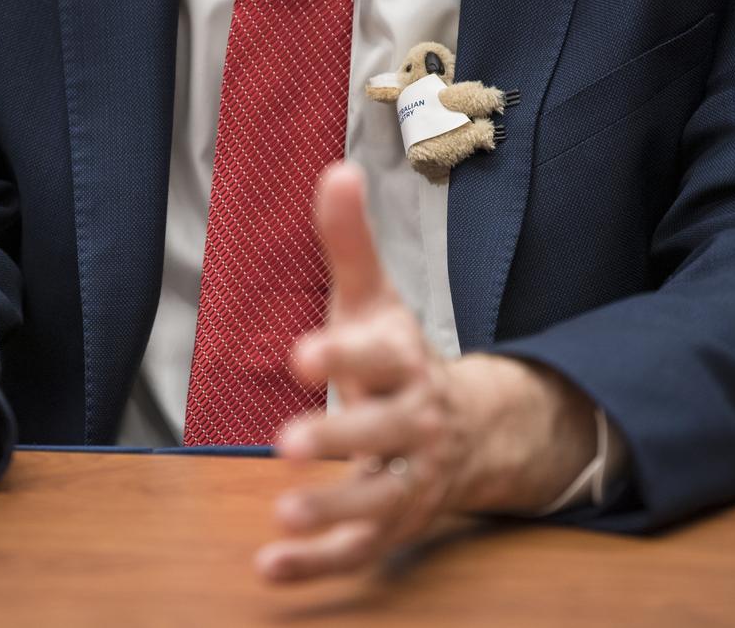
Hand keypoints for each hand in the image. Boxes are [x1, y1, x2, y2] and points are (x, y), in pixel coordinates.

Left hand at [255, 163, 598, 581]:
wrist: (465, 431)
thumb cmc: (398, 360)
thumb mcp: (373, 302)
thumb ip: (348, 244)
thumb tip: (335, 168)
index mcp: (407, 364)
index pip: (381, 357)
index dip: (344, 355)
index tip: (301, 355)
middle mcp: (416, 423)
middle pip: (386, 433)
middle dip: (344, 437)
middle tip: (288, 442)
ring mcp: (410, 480)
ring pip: (380, 501)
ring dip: (335, 510)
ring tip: (284, 513)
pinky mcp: (394, 525)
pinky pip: (361, 551)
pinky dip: (319, 564)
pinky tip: (269, 566)